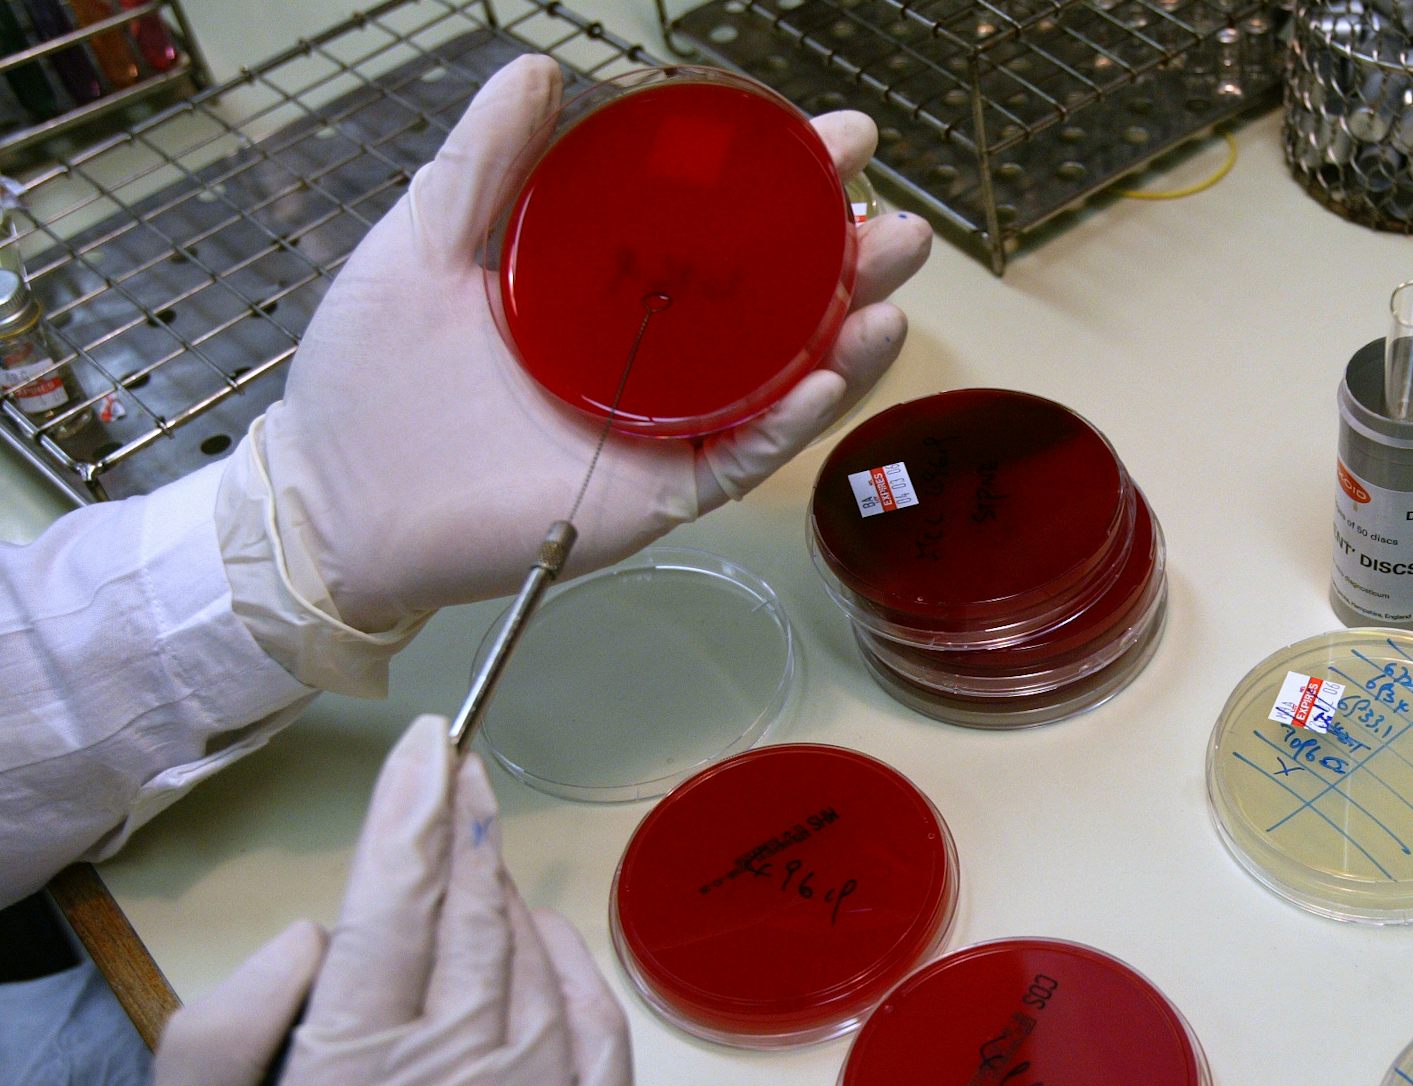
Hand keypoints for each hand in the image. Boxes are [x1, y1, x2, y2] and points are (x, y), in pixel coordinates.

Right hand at [131, 716, 633, 1085]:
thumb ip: (223, 1031)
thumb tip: (324, 927)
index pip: (393, 912)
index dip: (413, 812)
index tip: (430, 739)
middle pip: (472, 923)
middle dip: (461, 833)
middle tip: (456, 774)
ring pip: (535, 964)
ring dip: (501, 902)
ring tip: (470, 873)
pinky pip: (600, 1023)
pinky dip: (567, 966)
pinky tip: (533, 943)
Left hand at [237, 53, 930, 632]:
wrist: (330, 496)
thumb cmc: (369, 377)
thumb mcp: (424, 241)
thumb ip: (484, 162)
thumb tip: (542, 73)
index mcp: (609, 290)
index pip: (716, 231)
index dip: (782, 186)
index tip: (832, 140)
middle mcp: (650, 358)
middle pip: (772, 307)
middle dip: (846, 261)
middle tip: (895, 221)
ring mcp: (657, 427)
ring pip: (775, 384)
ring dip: (842, 339)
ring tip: (888, 293)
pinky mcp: (651, 493)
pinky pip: (735, 457)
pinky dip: (786, 420)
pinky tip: (824, 375)